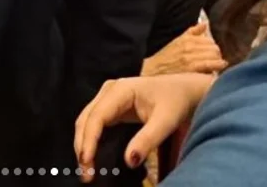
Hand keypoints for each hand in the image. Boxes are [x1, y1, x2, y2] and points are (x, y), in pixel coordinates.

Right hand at [74, 73, 214, 182]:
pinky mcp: (111, 106)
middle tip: (87, 175)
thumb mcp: (166, 121)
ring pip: (87, 121)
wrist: (184, 90)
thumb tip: (128, 162)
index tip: (87, 164)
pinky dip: (91, 141)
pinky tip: (93, 158)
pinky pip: (95, 123)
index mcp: (120, 90)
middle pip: (86, 119)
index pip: (97, 116)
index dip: (89, 140)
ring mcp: (108, 97)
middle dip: (83, 146)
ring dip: (84, 145)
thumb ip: (148, 140)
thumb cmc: (176, 101)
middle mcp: (109, 91)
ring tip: (88, 170)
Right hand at [141, 22, 227, 75]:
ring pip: (214, 54)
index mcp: (186, 38)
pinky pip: (209, 64)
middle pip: (213, 47)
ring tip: (214, 66)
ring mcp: (190, 57)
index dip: (212, 47)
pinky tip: (221, 66)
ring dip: (217, 60)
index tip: (210, 54)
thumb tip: (204, 24)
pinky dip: (218, 64)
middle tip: (213, 61)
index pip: (209, 40)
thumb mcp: (177, 41)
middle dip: (216, 54)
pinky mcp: (191, 68)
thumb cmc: (165, 58)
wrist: (152, 72)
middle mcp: (189, 46)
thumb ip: (192, 32)